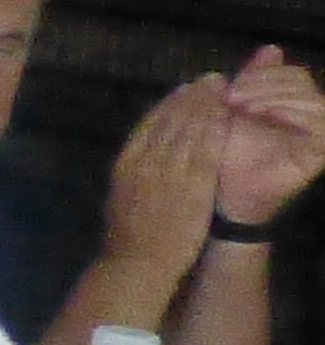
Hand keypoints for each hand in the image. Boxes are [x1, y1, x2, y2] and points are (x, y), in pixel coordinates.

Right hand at [106, 78, 228, 283]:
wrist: (137, 264)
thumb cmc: (128, 239)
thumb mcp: (119, 198)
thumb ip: (132, 176)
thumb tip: (140, 160)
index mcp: (127, 163)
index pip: (149, 125)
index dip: (168, 105)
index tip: (183, 91)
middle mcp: (147, 161)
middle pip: (171, 121)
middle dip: (191, 98)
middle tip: (208, 80)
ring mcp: (170, 172)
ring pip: (189, 130)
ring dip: (205, 106)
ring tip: (218, 89)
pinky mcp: (192, 185)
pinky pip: (205, 150)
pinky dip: (214, 129)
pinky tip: (225, 116)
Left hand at [218, 46, 324, 229]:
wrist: (221, 192)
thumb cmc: (225, 151)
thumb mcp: (233, 108)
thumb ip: (252, 79)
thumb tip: (272, 48)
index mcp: (288, 102)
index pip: (290, 72)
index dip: (262, 72)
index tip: (230, 84)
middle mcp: (307, 115)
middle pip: (302, 80)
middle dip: (265, 82)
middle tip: (234, 96)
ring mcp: (317, 133)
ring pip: (314, 98)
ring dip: (276, 96)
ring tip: (246, 107)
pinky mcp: (319, 151)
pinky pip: (321, 124)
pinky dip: (292, 113)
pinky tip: (265, 115)